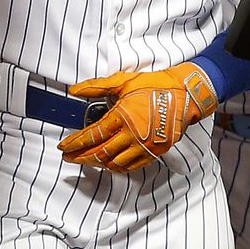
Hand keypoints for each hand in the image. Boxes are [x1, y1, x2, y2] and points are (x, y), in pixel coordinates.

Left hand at [56, 63, 217, 172]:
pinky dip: (117, 167)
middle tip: (69, 158)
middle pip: (100, 153)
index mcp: (122, 117)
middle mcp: (132, 135)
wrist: (186, 94)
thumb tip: (75, 90)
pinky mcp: (155, 151)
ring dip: (97, 163)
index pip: (92, 135)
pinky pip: (131, 166)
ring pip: (115, 163)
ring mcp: (144, 146)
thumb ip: (97, 87)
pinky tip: (109, 164)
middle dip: (81, 157)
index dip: (75, 143)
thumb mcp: (123, 81)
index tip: (63, 146)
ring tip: (86, 160)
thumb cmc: (156, 85)